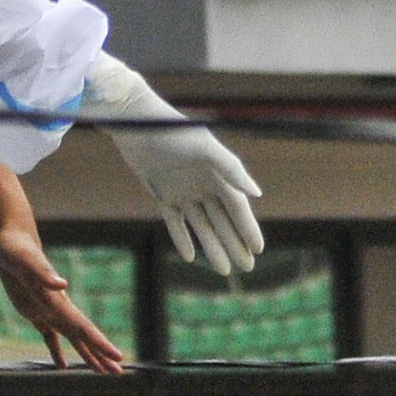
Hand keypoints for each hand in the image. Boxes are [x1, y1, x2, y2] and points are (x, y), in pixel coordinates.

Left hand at [0, 225, 127, 372]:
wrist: (13, 240)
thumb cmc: (18, 249)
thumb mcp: (26, 261)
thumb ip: (43, 273)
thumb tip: (62, 284)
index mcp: (59, 302)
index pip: (85, 328)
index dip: (101, 344)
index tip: (118, 358)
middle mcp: (58, 309)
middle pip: (84, 337)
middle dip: (101, 356)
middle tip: (118, 373)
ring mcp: (48, 310)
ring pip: (72, 339)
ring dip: (86, 355)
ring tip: (101, 371)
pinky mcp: (35, 312)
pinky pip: (49, 337)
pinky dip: (57, 352)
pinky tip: (62, 365)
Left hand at [89, 54, 264, 273]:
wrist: (137, 124)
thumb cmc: (173, 131)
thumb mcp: (204, 148)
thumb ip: (231, 169)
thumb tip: (256, 194)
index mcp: (217, 174)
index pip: (237, 207)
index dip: (248, 228)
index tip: (258, 249)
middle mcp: (204, 184)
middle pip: (223, 221)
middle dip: (235, 244)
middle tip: (248, 268)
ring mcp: (184, 191)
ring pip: (202, 226)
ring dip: (213, 247)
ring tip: (224, 270)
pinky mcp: (163, 194)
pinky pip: (175, 222)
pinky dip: (183, 238)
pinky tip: (190, 257)